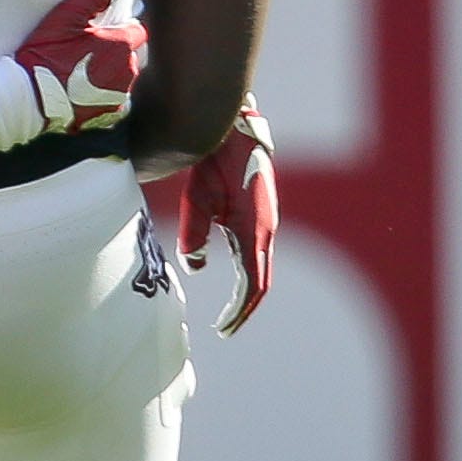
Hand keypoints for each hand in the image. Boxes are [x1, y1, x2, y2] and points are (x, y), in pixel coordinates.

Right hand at [16, 0, 145, 136]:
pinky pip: (113, 101)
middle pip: (131, 56)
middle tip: (88, 53)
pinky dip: (102, 97)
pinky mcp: (108, 115)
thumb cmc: (47, 55)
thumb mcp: (65, 17)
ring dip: (110, 75)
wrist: (31, 98)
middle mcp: (128, 71)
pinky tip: (83, 94)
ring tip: (83, 75)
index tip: (103, 31)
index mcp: (122, 45)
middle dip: (116, 53)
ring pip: (123, 79)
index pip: (137, 31)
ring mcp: (119, 95)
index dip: (121, 29)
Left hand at [178, 99, 277, 336]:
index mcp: (254, 233)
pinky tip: (233, 273)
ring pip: (262, 266)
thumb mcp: (197, 201)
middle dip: (245, 308)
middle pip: (261, 281)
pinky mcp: (262, 212)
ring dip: (248, 291)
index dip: (239, 312)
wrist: (235, 130)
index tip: (223, 330)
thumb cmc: (214, 164)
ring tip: (229, 310)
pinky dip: (249, 270)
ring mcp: (267, 221)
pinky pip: (258, 250)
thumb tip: (195, 267)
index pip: (253, 286)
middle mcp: (267, 231)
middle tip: (225, 328)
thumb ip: (194, 237)